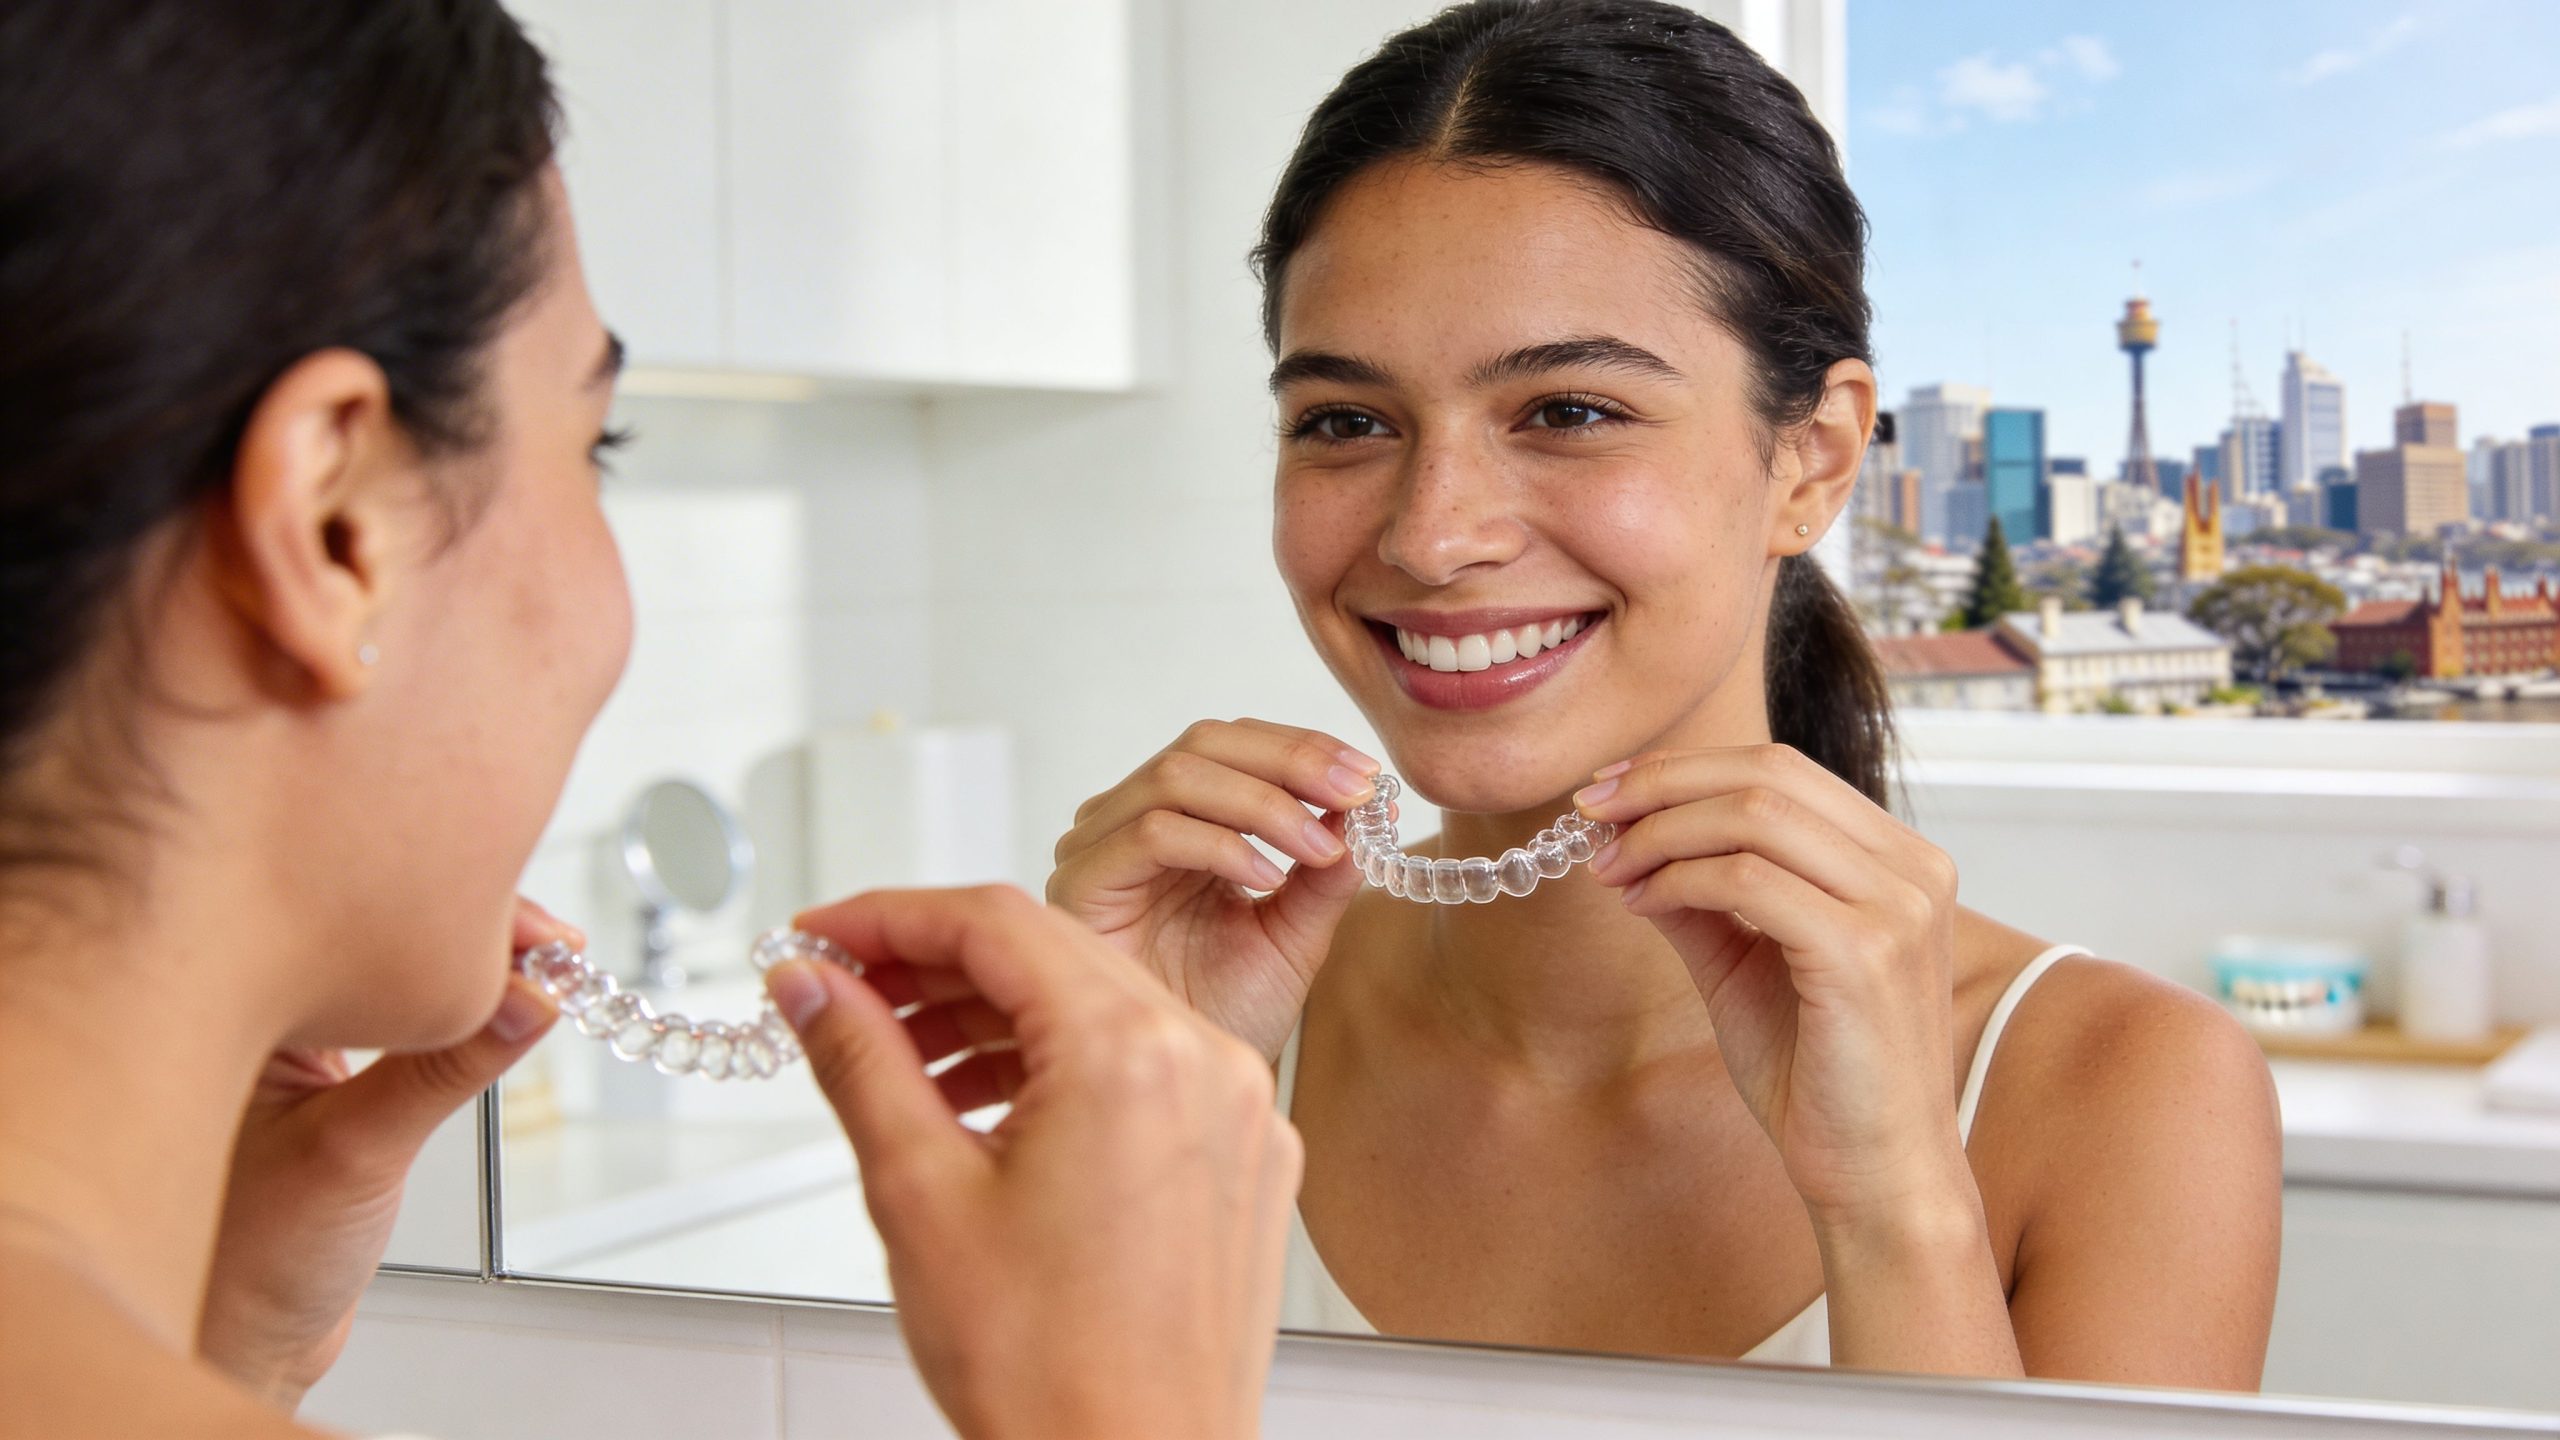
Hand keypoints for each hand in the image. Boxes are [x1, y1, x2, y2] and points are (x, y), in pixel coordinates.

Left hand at [196, 899, 568, 1408]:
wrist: (239, 1337)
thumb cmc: (249, 1256)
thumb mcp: (358, 1149)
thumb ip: (446, 1068)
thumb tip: (532, 999)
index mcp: (234, 1000)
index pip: (366, 924)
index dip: (461, 917)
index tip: (546, 940)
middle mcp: (264, 1006)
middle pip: (390, 932)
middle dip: (482, 933)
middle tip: (561, 952)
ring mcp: (301, 1036)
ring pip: (403, 970)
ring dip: (476, 971)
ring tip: (546, 972)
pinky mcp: (335, 1067)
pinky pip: (408, 1011)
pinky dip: (460, 1005)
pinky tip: (501, 1005)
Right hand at [769, 886, 1299, 1439]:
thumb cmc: (1048, 1370)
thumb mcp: (918, 1194)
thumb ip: (860, 1062)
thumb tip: (812, 987)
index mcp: (1128, 1054)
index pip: (993, 923)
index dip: (889, 918)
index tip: (822, 936)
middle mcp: (1205, 1062)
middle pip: (1051, 955)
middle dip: (935, 966)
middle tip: (844, 993)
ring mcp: (1239, 1109)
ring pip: (1101, 1010)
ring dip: (995, 1018)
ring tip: (899, 1059)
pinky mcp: (1247, 1157)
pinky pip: (1148, 1070)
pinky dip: (1063, 1069)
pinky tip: (986, 1105)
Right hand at [1047, 719, 1380, 1059]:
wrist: (1187, 1090)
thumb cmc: (1227, 1014)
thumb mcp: (1294, 931)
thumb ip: (1324, 868)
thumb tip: (1366, 803)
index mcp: (1177, 817)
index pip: (1233, 744)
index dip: (1302, 747)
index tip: (1370, 776)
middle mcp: (1126, 821)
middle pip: (1203, 743)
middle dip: (1289, 761)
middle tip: (1355, 794)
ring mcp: (1096, 849)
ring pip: (1176, 777)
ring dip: (1263, 803)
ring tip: (1319, 847)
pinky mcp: (1079, 885)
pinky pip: (1150, 833)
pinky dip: (1220, 844)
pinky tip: (1267, 877)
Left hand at [1575, 746, 1971, 1231]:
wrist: (1874, 1175)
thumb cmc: (1819, 1076)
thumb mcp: (1747, 962)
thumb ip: (1701, 894)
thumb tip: (1627, 836)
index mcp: (1900, 860)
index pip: (1783, 771)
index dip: (1685, 769)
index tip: (1609, 792)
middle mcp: (1914, 870)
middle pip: (1768, 774)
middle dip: (1662, 784)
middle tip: (1589, 812)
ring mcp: (1897, 908)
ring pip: (1753, 815)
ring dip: (1660, 831)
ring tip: (1607, 865)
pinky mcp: (1864, 953)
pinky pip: (1745, 880)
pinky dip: (1677, 879)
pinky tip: (1640, 905)